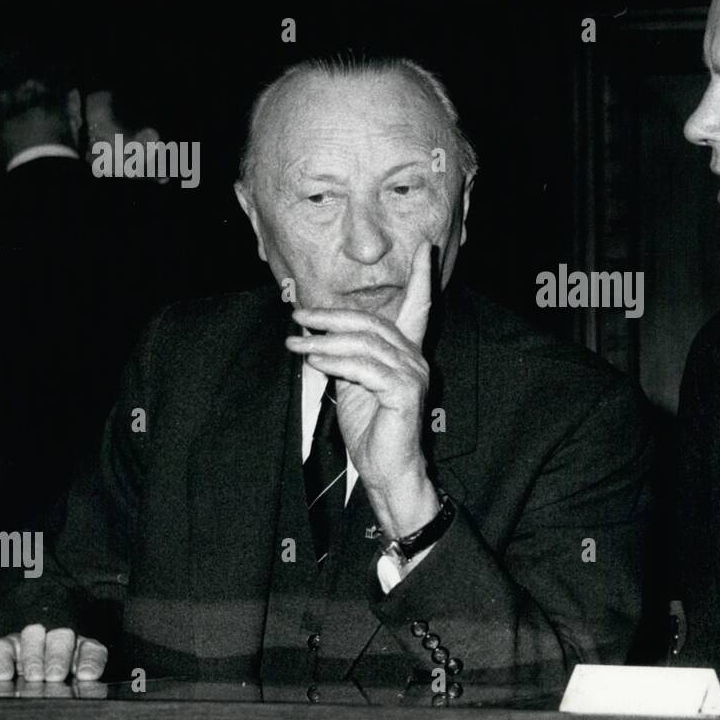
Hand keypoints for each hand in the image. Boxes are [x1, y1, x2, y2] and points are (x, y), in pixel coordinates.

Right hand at [0, 624, 107, 682]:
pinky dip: (3, 660)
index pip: (91, 649)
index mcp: (82, 651)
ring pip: (33, 636)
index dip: (90, 661)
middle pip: (62, 637)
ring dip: (33, 656)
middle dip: (58, 656)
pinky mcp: (8, 646)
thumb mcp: (75, 686)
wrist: (28, 690)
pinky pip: (3, 647)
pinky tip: (5, 675)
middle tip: (55, 676)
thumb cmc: (59, 686)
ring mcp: (32, 641)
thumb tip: (86, 684)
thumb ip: (83, 685)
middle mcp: (58, 640)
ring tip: (33, 676)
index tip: (87, 676)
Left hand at [288, 241, 438, 536]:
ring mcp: (414, 375)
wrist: (386, 471)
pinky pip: (365, 368)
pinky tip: (314, 361)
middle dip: (333, 315)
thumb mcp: (354, 386)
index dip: (422, 278)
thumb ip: (346, 358)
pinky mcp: (405, 392)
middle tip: (299, 315)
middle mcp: (416, 360)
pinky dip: (336, 361)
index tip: (425, 247)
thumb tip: (318, 337)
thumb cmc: (371, 432)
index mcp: (408, 354)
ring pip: (365, 343)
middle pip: (373, 323)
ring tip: (294, 343)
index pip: (419, 308)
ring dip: (324, 341)